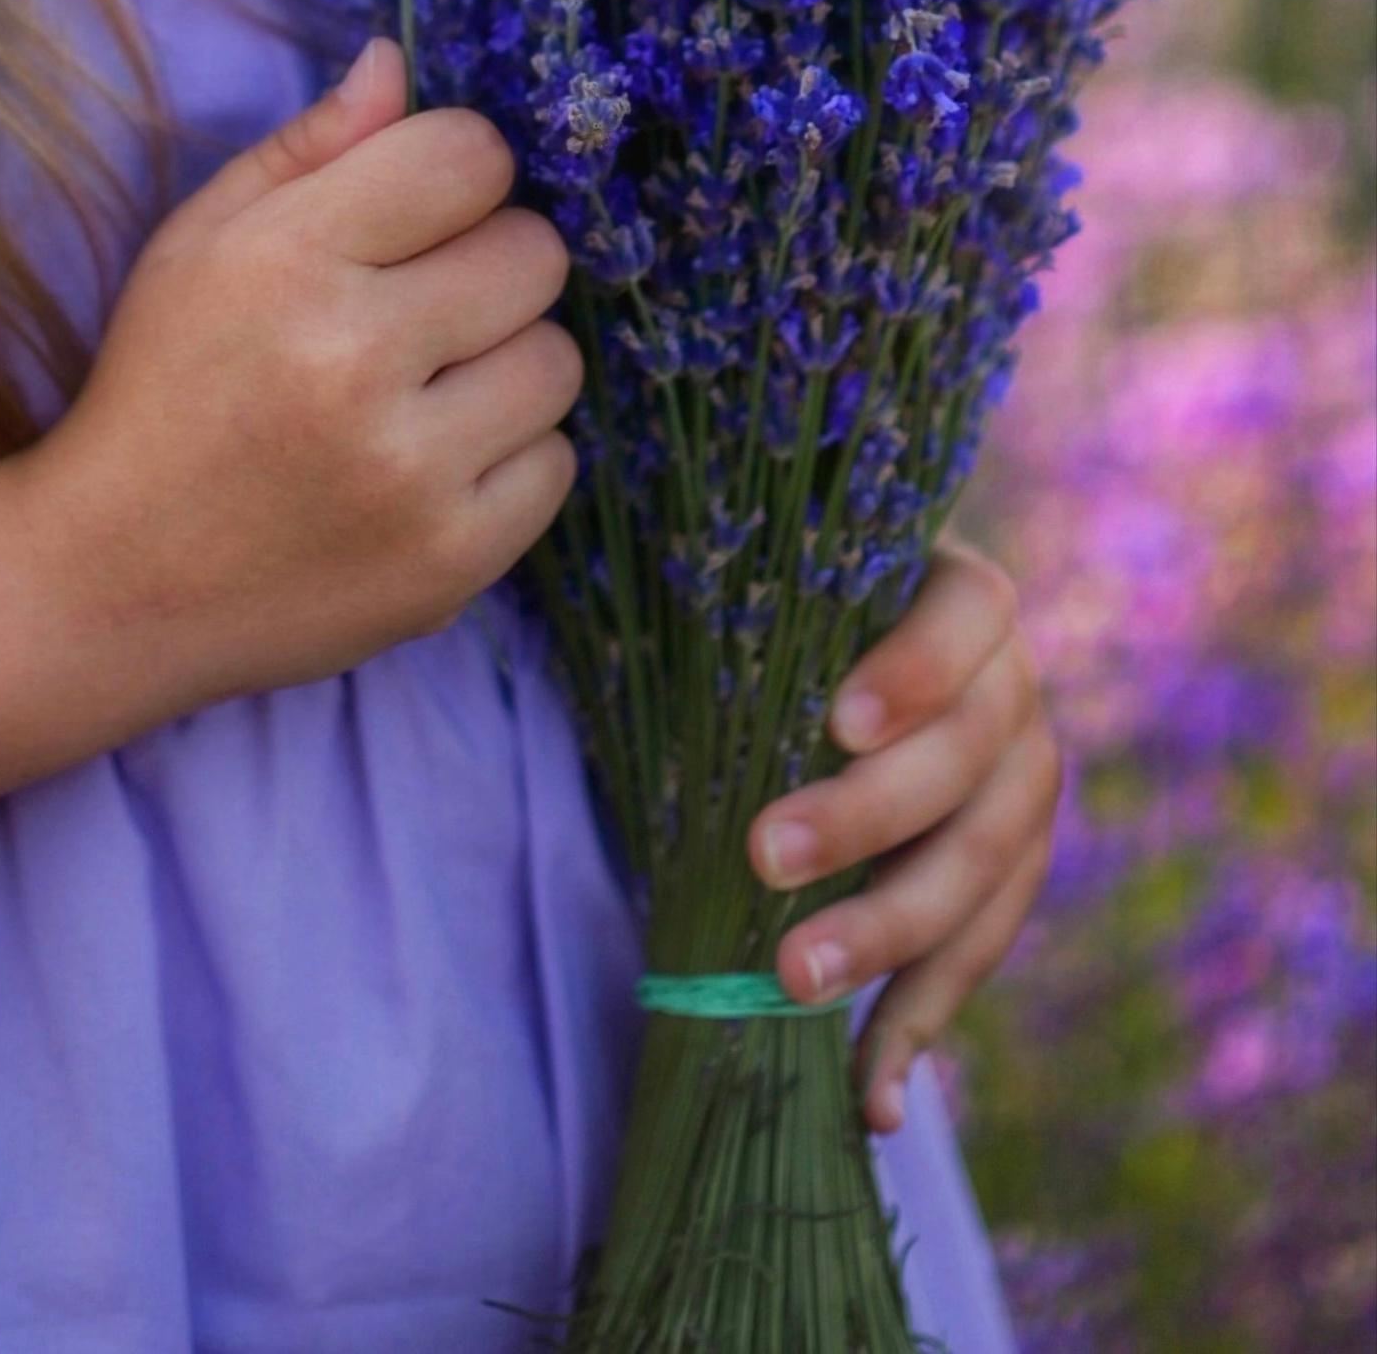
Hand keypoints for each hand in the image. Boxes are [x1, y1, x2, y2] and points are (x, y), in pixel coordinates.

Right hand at [30, 38, 580, 705]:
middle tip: (420, 308)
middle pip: (534, 254)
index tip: (418, 214)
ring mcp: (409, 471)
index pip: (468, 156)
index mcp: (287, 259)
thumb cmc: (160, 388)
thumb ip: (308, 147)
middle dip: (487, 265)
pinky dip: (505, 459)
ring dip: (503, 365)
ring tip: (422, 391)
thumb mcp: (197, 242)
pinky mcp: (450, 564)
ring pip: (556, 360)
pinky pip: (555, 466)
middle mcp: (354, 359)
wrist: (112, 580)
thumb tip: (399, 62)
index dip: (454, 174)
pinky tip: (426, 463)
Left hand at [747, 538, 1059, 1131]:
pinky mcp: (1008, 880)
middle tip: (761, 856)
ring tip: (794, 980)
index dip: (918, 668)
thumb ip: (749, 602)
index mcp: (964, 597)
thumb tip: (660, 620)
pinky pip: (975, 957)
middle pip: (967, 759)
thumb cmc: (784, 614)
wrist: (835, 671)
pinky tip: (868, 1094)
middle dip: (865, 818)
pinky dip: (917, 1023)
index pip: (972, 615)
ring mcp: (1023, 790)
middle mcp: (1014, 692)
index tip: (836, 720)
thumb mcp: (775, 589)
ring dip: (887, 935)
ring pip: (981, 871)